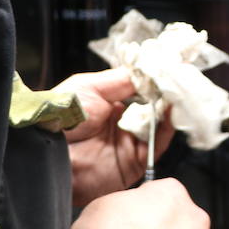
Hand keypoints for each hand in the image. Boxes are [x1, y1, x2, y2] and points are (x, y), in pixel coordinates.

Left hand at [53, 67, 174, 205]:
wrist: (49, 154)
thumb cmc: (62, 117)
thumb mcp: (89, 87)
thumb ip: (121, 80)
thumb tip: (148, 71)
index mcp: (109, 104)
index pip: (140, 89)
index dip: (154, 80)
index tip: (169, 66)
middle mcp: (121, 123)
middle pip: (153, 106)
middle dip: (165, 93)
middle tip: (179, 77)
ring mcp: (129, 142)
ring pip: (158, 124)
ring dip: (169, 108)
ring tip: (178, 91)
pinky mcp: (135, 162)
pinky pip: (157, 145)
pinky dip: (166, 127)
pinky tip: (171, 110)